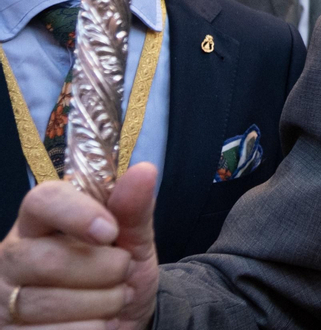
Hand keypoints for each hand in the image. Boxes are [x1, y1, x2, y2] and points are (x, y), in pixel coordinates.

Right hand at [0, 163, 159, 328]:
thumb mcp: (134, 241)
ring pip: (51, 303)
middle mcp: (13, 256)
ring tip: (114, 299)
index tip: (110, 231)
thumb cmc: (120, 274)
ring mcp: (5, 298)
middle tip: (123, 273)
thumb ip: (134, 210)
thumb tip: (143, 170)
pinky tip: (99, 324)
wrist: (122, 322)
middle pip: (49, 260)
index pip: (43, 201)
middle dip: (105, 271)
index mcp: (41, 222)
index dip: (77, 214)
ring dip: (103, 304)